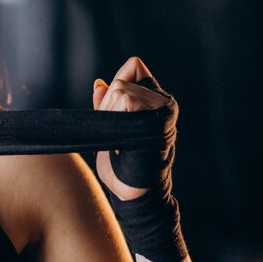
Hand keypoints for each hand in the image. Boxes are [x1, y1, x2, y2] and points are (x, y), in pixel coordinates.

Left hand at [92, 57, 174, 200]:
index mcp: (156, 102)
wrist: (134, 194)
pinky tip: (122, 141)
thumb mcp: (111, 130)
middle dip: (106, 107)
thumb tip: (99, 82)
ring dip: (109, 115)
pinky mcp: (157, 119)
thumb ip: (106, 105)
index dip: (116, 83)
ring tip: (120, 140)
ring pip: (119, 90)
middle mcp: (163, 102)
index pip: (133, 67)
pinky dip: (115, 118)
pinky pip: (126, 100)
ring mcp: (162, 110)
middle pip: (119, 81)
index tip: (113, 113)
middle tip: (115, 136)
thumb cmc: (122, 166)